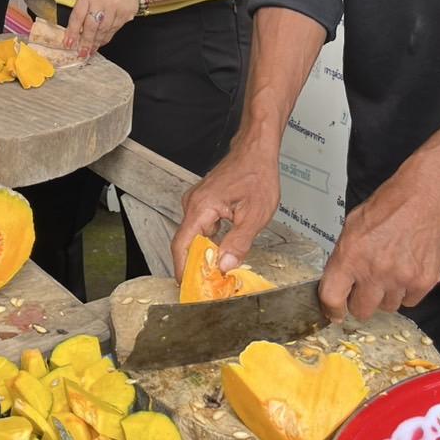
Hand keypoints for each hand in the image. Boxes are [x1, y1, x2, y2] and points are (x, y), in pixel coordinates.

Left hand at [64, 0, 138, 56]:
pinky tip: (100, 42)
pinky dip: (105, 38)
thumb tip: (74, 34)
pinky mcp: (125, 13)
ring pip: (103, 30)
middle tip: (81, 52)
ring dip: (96, 42)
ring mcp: (114, 6)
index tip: (69, 44)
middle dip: (85, 41)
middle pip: (91, 25)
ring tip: (90, 50)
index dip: (72, 32)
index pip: (77, 16)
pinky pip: (113, 30)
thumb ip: (81, 12)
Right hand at [171, 144, 282, 279]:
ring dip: (204, 255)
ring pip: (195, 235)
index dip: (182, 270)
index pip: (182, 245)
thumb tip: (224, 266)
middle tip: (208, 288)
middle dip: (195, 266)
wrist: (256, 150)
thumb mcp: (254, 215)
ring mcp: (197, 201)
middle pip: (186, 242)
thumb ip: (238, 243)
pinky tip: (221, 252)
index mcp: (201, 207)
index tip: (187, 289)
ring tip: (217, 274)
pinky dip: (208, 242)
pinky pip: (201, 227)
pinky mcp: (204, 202)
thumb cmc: (257, 175)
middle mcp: (193, 204)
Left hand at [319, 153, 439, 321]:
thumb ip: (344, 255)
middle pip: (361, 310)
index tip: (333, 313)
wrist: (425, 199)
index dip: (331, 309)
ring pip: (387, 307)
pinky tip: (405, 270)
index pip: (332, 297)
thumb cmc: (389, 206)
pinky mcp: (423, 282)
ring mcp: (401, 279)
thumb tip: (338, 278)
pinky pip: (410, 301)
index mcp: (350, 256)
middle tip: (363, 288)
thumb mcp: (352, 225)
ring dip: (385, 296)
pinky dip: (406, 291)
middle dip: (360, 302)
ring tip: (389, 272)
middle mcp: (374, 272)